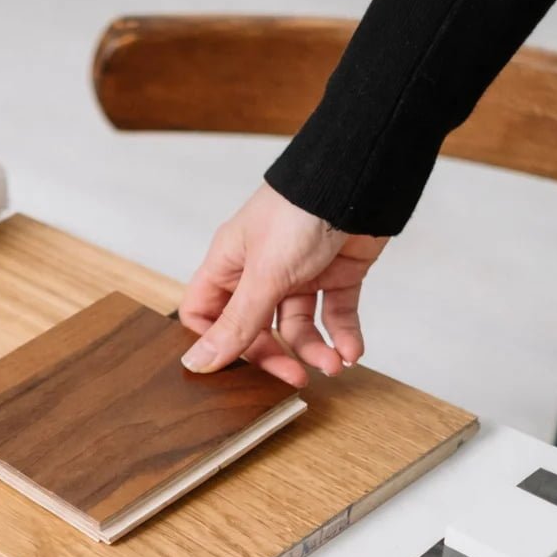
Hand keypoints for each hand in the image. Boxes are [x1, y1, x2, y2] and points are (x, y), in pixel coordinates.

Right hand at [179, 183, 387, 388]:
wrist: (359, 180)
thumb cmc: (299, 211)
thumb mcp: (264, 275)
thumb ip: (235, 324)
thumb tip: (197, 363)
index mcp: (228, 264)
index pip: (205, 314)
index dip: (217, 342)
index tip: (235, 369)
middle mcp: (260, 271)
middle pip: (254, 328)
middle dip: (275, 354)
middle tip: (294, 377)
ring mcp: (298, 274)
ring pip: (298, 326)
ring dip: (315, 349)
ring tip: (334, 364)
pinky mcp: (335, 274)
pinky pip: (335, 315)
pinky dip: (344, 335)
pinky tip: (351, 350)